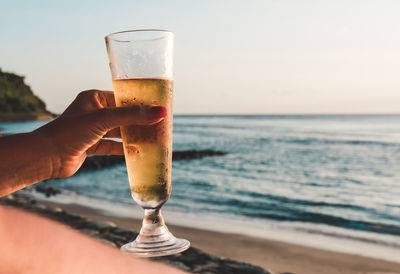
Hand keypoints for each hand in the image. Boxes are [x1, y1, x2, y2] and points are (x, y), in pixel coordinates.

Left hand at [34, 89, 165, 177]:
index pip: (123, 99)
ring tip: (153, 138)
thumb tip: (160, 112)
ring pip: (119, 131)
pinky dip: (124, 148)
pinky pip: (113, 145)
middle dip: (140, 121)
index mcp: (94, 98)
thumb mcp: (104, 119)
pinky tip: (138, 151)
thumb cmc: (70, 131)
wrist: (47, 156)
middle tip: (160, 125)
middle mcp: (93, 112)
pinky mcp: (92, 145)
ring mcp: (93, 130)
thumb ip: (132, 116)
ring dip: (134, 135)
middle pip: (123, 115)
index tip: (158, 108)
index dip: (141, 104)